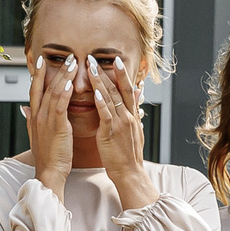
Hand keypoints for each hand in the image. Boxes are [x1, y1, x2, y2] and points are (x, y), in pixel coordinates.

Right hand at [24, 54, 75, 194]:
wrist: (49, 172)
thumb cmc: (47, 156)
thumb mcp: (35, 135)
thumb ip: (30, 119)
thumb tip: (23, 107)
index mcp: (34, 116)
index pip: (34, 90)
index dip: (37, 74)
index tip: (41, 60)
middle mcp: (38, 115)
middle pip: (44, 86)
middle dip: (55, 70)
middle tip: (66, 56)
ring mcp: (46, 120)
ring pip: (54, 92)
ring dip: (63, 76)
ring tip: (73, 63)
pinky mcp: (57, 126)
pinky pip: (60, 105)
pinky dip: (64, 93)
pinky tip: (69, 83)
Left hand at [92, 59, 157, 209]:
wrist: (130, 172)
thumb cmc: (128, 153)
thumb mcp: (135, 128)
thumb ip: (135, 108)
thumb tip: (139, 91)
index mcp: (132, 115)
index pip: (128, 89)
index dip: (122, 74)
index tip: (116, 60)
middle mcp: (128, 115)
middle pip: (118, 89)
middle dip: (107, 72)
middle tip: (95, 58)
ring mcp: (120, 123)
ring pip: (110, 98)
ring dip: (100, 81)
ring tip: (91, 68)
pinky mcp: (111, 133)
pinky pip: (106, 115)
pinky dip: (101, 103)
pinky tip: (95, 93)